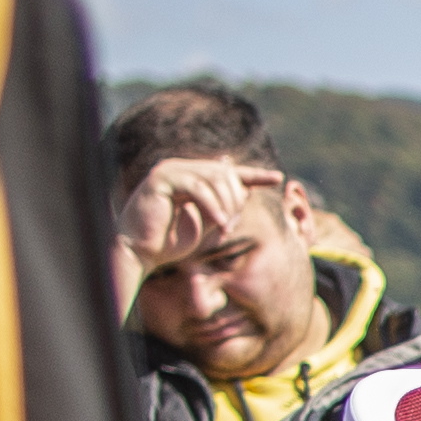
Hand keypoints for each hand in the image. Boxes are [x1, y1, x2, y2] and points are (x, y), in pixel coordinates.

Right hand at [111, 155, 270, 276]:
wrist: (142, 253)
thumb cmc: (172, 242)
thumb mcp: (209, 223)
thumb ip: (225, 206)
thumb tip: (245, 189)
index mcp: (193, 175)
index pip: (229, 171)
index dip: (254, 174)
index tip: (278, 178)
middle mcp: (182, 167)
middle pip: (226, 174)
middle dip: (235, 200)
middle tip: (230, 227)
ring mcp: (170, 169)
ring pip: (214, 179)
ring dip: (225, 206)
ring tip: (224, 228)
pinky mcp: (161, 178)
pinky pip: (197, 187)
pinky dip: (212, 206)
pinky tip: (220, 223)